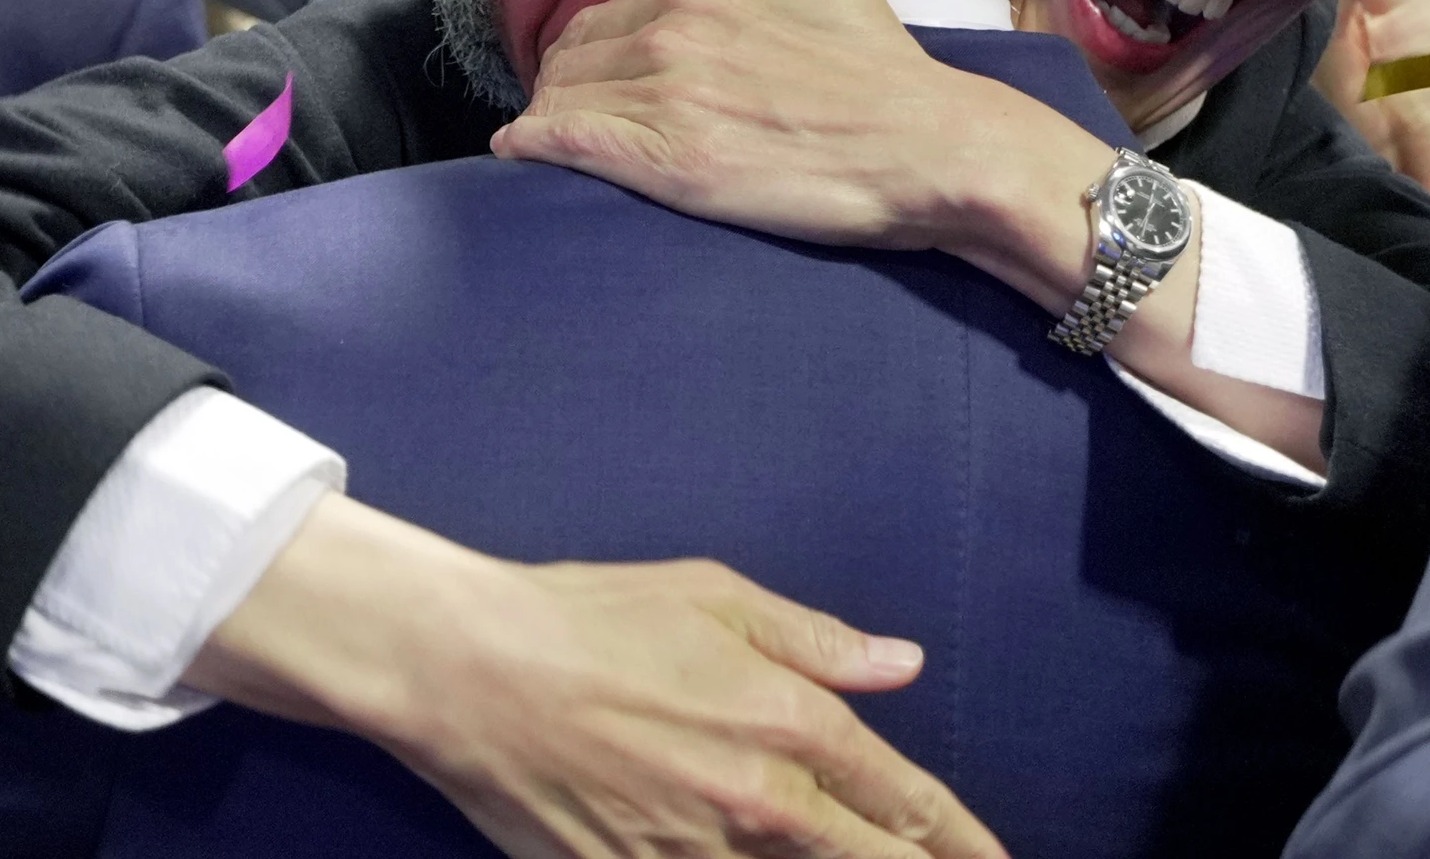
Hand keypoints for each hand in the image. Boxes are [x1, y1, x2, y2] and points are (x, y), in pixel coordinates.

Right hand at [190, 494, 1002, 858]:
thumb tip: (903, 664)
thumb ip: (818, 641)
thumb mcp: (715, 597)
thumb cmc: (590, 617)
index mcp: (786, 724)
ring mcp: (691, 856)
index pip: (905, 804)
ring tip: (858, 857)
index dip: (964, 843)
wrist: (466, 670)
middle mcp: (755, 806)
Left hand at [496, 0, 1028, 255]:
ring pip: (564, 100)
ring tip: (546, 138)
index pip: (599, 20)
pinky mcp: (671, 165)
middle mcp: (671, 39)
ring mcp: (667, 103)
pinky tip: (518, 154)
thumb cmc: (881, 68)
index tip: (588, 76)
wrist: (924, 147)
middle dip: (561, 83)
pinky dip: (535, 145)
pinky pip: (572, 143)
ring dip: (547, 116)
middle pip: (571, 60)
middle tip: (567, 111)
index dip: (586, 51)